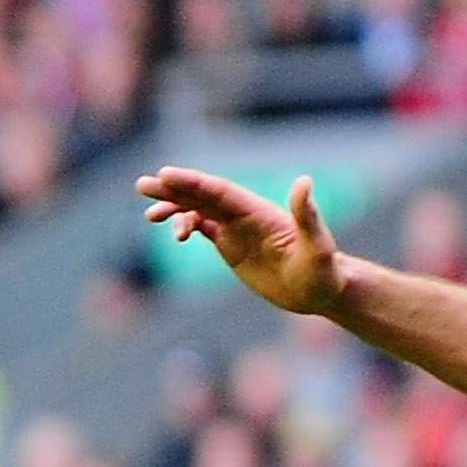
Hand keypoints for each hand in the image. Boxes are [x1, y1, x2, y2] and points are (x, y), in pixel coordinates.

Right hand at [137, 166, 342, 316]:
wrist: (321, 290)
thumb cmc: (322, 272)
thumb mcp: (318, 247)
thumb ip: (307, 216)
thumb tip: (304, 182)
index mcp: (259, 211)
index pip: (220, 192)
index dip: (193, 183)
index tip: (167, 176)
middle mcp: (245, 215)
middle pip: (203, 196)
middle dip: (174, 190)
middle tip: (143, 184)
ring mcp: (237, 228)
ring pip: (198, 210)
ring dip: (173, 207)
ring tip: (148, 213)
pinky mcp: (232, 245)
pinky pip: (203, 228)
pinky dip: (184, 225)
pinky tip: (171, 231)